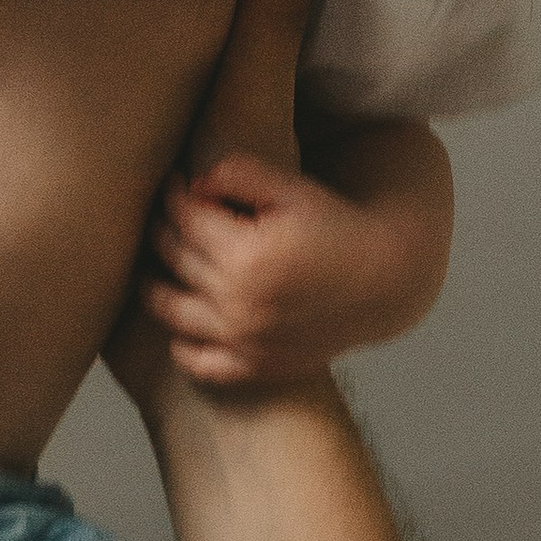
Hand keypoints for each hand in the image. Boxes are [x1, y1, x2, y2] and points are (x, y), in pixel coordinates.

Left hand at [141, 134, 449, 386]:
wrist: (385, 282)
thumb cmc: (338, 228)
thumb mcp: (293, 190)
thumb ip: (240, 173)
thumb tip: (190, 180)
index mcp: (247, 255)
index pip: (185, 217)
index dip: (173, 193)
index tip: (174, 181)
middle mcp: (239, 303)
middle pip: (174, 257)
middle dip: (163, 227)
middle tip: (168, 211)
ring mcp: (244, 341)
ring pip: (170, 309)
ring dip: (155, 281)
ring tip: (163, 259)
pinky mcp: (254, 367)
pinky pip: (197, 362)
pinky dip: (182, 343)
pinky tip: (185, 318)